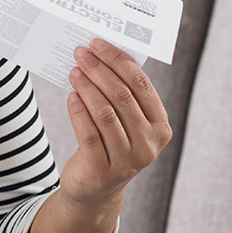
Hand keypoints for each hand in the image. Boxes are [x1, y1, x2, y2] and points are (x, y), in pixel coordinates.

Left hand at [60, 36, 172, 209]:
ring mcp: (128, 161)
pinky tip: (71, 96)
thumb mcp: (123, 123)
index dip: (118, 61)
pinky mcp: (103, 171)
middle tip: (81, 53)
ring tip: (73, 71)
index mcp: (160, 126)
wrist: (93, 188)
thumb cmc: (109, 145)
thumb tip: (101, 57)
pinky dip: (78, 111)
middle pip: (122, 97)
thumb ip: (122, 97)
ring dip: (86, 87)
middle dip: (99, 71)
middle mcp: (149, 144)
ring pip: (105, 113)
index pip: (141, 85)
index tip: (98, 44)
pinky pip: (89, 134)